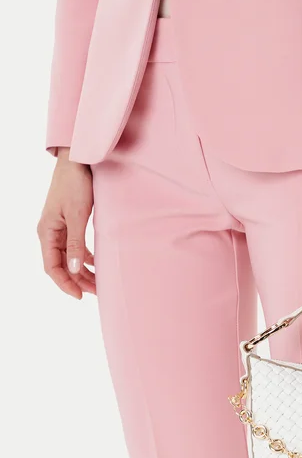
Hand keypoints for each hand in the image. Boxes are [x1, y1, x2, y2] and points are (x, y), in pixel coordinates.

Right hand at [37, 148, 95, 298]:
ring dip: (82, 271)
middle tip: (96, 293)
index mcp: (47, 232)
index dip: (65, 284)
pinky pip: (75, 247)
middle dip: (77, 281)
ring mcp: (59, 229)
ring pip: (69, 258)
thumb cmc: (75, 184)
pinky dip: (85, 258)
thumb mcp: (77, 215)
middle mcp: (50, 233)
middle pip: (61, 265)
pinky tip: (96, 265)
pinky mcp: (69, 223)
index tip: (80, 296)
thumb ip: (76, 243)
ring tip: (98, 283)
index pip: (52, 267)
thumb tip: (75, 269)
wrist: (77, 161)